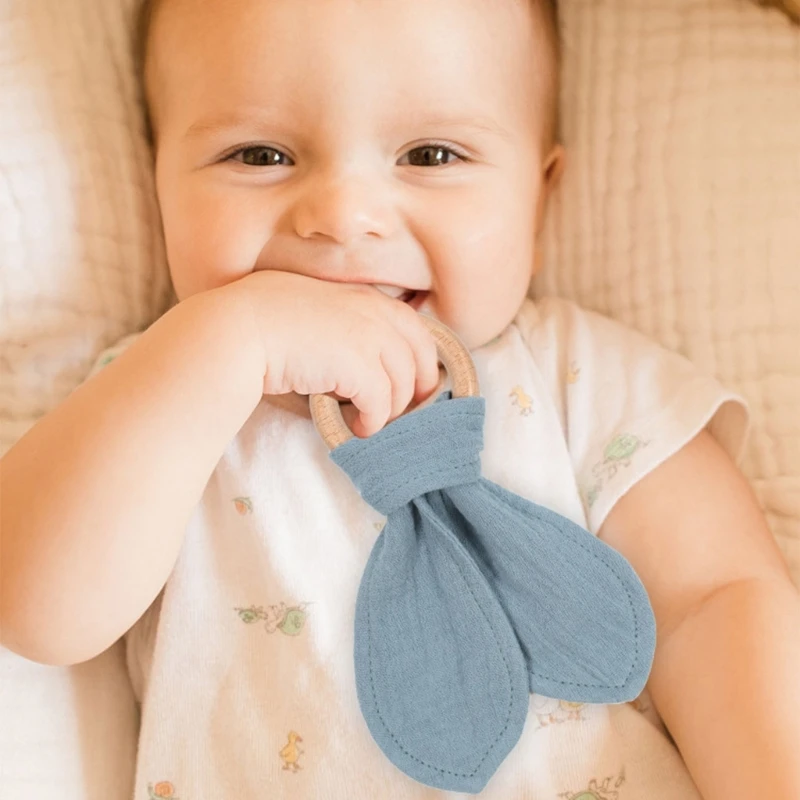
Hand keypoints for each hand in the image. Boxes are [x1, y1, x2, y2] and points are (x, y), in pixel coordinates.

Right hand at [219, 270, 440, 436]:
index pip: (414, 327)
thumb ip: (343, 326)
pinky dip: (373, 421)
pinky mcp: (358, 366)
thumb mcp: (314, 311)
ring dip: (391, 410)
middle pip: (421, 355)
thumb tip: (356, 364)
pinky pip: (381, 403)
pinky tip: (356, 428)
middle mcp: (375, 311)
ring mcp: (369, 336)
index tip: (414, 384)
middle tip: (405, 412)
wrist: (237, 329)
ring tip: (370, 423)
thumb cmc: (263, 321)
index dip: (421, 359)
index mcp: (366, 296)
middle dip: (419, 387)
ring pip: (403, 384)